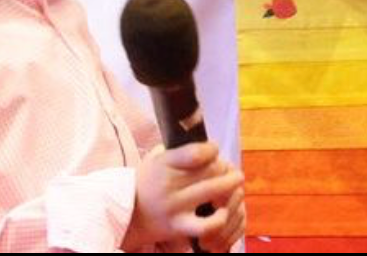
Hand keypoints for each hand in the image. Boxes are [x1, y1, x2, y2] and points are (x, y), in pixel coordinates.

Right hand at [123, 142, 244, 250]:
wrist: (129, 214)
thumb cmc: (148, 181)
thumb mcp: (156, 157)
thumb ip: (178, 148)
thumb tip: (205, 140)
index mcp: (164, 163)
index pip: (196, 153)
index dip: (212, 149)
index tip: (214, 149)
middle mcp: (170, 185)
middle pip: (210, 171)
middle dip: (223, 166)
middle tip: (226, 167)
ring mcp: (175, 207)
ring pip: (212, 193)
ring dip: (230, 185)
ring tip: (236, 181)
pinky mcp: (179, 227)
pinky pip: (206, 225)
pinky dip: (220, 217)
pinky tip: (224, 209)